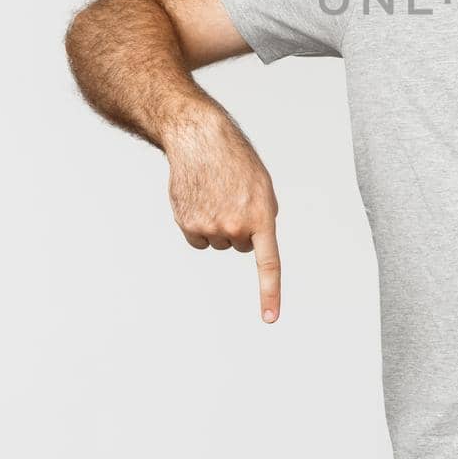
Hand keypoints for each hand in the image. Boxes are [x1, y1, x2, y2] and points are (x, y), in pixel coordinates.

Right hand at [164, 109, 282, 323]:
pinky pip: (199, 239)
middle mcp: (234, 227)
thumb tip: (255, 243)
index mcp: (260, 217)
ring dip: (219, 224)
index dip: (270, 293)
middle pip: (240, 246)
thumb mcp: (262, 187)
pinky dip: (200, 225)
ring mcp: (209, 227)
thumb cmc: (235, 161)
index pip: (268, 263)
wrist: (200, 140)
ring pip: (219, 242)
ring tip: (216, 194)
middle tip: (233, 198)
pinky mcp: (187, 225)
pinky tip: (200, 200)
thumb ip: (263, 219)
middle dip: (239, 228)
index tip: (270, 318)